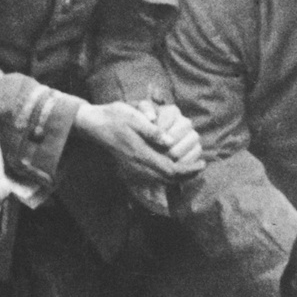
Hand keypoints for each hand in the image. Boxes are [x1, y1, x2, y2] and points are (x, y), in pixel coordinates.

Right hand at [76, 100, 202, 185]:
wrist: (94, 124)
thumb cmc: (114, 117)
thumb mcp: (133, 117)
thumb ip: (151, 130)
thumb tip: (169, 141)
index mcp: (141, 154)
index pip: (170, 169)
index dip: (188, 169)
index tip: (202, 164)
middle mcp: (139, 165)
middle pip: (169, 178)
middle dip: (187, 174)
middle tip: (201, 166)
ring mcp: (134, 167)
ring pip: (162, 179)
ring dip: (179, 175)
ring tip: (192, 167)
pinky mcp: (132, 166)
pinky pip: (155, 175)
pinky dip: (169, 173)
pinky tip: (175, 165)